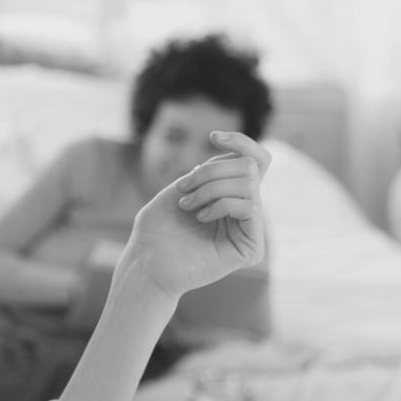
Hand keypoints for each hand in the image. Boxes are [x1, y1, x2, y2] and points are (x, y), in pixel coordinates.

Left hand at [123, 131, 269, 299]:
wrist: (145, 263)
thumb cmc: (156, 230)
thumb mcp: (181, 188)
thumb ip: (211, 171)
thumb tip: (236, 158)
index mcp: (230, 196)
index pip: (254, 160)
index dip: (240, 142)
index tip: (212, 137)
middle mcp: (243, 210)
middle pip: (248, 166)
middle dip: (210, 171)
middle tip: (183, 191)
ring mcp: (249, 229)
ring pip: (248, 183)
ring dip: (210, 188)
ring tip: (186, 206)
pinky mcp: (251, 248)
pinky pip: (250, 207)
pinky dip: (221, 205)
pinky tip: (200, 218)